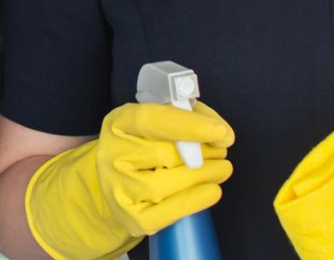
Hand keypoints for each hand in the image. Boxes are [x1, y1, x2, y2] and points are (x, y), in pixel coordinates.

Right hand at [25, 101, 233, 259]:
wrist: (115, 184)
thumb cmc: (143, 147)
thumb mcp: (154, 122)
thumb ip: (185, 117)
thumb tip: (219, 131)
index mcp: (118, 124)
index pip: (151, 120)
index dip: (188, 124)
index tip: (219, 130)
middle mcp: (111, 156)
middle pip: (164, 155)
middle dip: (203, 152)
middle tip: (222, 149)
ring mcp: (118, 189)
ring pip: (166, 184)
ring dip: (204, 175)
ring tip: (222, 168)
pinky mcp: (131, 218)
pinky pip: (168, 212)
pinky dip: (195, 201)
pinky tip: (212, 190)